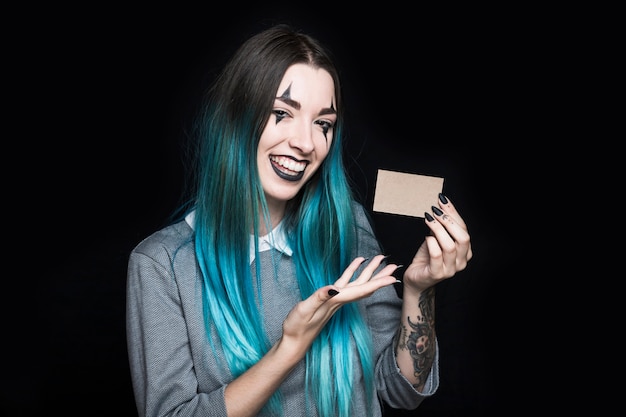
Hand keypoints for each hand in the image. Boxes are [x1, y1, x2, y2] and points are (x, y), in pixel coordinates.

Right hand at [280, 255, 398, 358]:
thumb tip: (334, 287)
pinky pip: (345, 282)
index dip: (377, 284)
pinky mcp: (329, 299)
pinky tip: (357, 263)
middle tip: (393, 265)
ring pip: (358, 283)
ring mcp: (335, 300)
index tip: (392, 277)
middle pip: (365, 287)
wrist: (294, 341)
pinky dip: (352, 271)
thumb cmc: (297, 327)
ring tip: (379, 259)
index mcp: (336, 301)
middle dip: (379, 276)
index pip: (361, 291)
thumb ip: (319, 298)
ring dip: (369, 271)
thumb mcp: (305, 310)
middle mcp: (340, 301)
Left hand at [403, 195, 472, 292]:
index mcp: (465, 252)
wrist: (416, 278)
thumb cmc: (427, 258)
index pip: (464, 229)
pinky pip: (437, 255)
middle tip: (435, 211)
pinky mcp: (437, 274)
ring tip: (428, 219)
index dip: (453, 213)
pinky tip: (426, 237)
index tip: (442, 200)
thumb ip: (441, 226)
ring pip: (450, 246)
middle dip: (448, 221)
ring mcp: (450, 270)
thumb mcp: (435, 238)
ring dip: (438, 229)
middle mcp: (461, 261)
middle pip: (463, 238)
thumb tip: (440, 206)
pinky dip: (431, 243)